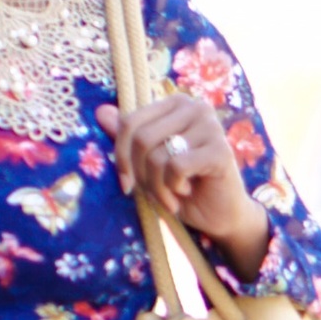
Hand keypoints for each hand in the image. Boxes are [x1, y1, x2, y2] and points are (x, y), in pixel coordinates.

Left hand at [96, 96, 268, 280]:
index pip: (130, 121)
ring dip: (156, 186)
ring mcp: (210, 125)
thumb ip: (128, 137)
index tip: (126, 183)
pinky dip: (173, 187)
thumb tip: (100, 111)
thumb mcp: (148, 162)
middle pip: (141, 138)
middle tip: (153, 193)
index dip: (121, 156)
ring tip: (169, 196)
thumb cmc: (181, 185)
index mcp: (175, 104)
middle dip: (140, 174)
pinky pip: (176, 166)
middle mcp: (195, 107)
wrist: (219, 215)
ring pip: (157, 154)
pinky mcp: (220, 150)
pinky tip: (184, 191)